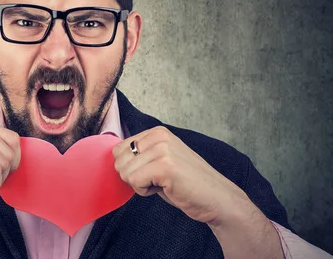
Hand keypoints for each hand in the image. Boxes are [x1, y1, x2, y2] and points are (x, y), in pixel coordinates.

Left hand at [112, 126, 250, 224]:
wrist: (218, 199)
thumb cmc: (187, 184)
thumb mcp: (161, 160)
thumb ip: (141, 155)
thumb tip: (114, 158)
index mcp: (157, 132)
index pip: (119, 148)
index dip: (131, 168)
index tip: (153, 173)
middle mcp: (159, 136)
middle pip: (118, 160)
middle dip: (133, 177)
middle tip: (158, 180)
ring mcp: (162, 149)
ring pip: (125, 172)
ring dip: (140, 185)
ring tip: (163, 184)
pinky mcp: (165, 166)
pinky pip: (134, 181)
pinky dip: (145, 191)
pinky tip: (165, 188)